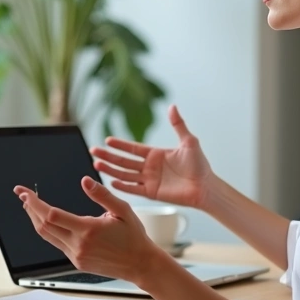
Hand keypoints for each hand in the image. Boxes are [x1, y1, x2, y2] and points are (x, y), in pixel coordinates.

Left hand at [14, 177, 161, 284]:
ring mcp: (76, 255)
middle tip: (23, 194)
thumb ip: (102, 194)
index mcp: (88, 230)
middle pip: (43, 225)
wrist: (140, 264)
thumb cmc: (134, 236)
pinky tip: (47, 221)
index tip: (25, 192)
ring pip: (46, 236)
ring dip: (35, 219)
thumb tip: (85, 180)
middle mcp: (79, 245)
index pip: (51, 215)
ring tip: (29, 205)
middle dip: (29, 208)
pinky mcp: (77, 262)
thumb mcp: (122, 210)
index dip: (35, 203)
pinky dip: (47, 230)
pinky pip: (56, 244)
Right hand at [91, 104, 212, 208]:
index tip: (106, 140)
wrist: (205, 187)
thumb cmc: (200, 165)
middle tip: (93, 151)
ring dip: (111, 169)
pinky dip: (122, 186)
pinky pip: (133, 189)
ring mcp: (149, 180)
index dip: (120, 145)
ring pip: (125, 174)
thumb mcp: (189, 142)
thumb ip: (178, 125)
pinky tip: (111, 182)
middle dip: (109, 156)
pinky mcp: (151, 193)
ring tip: (96, 164)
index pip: (132, 148)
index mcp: (155, 154)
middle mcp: (149, 167)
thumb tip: (172, 106)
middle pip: (124, 160)